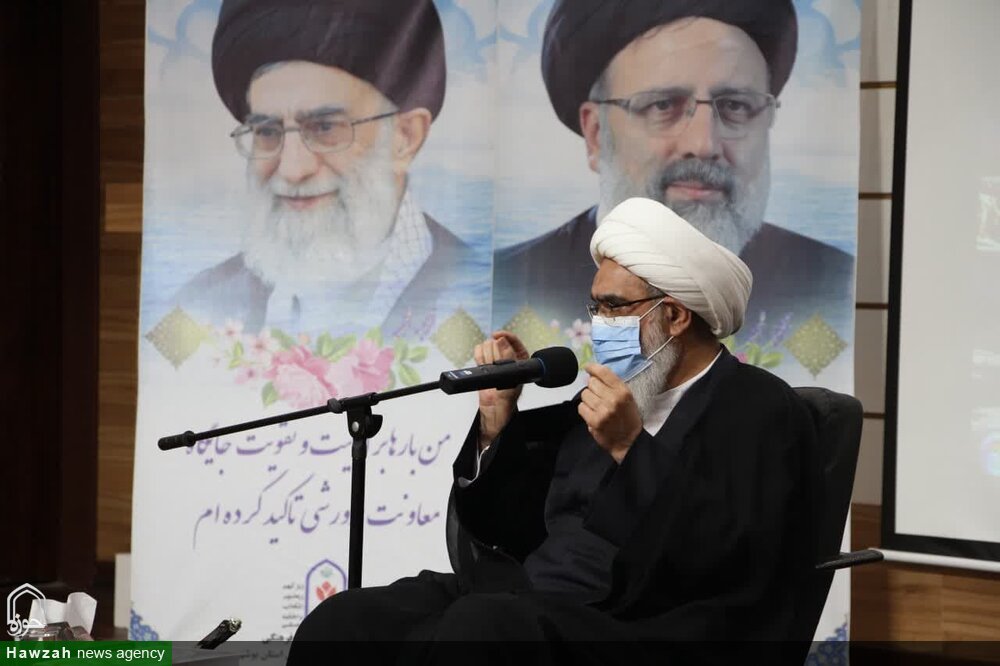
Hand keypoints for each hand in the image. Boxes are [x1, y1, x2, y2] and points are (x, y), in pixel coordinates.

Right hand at [474, 331, 529, 449]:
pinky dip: (478, 355)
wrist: (494, 412)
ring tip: (489, 367)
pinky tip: (481, 362)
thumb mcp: (512, 378)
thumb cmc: (508, 400)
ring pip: (487, 346)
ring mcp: (495, 362)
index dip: (506, 336)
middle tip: (495, 363)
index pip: (514, 341)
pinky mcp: (484, 367)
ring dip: (486, 354)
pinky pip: (479, 353)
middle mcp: (507, 360)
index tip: (498, 336)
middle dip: (495, 351)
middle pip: (498, 342)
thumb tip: (501, 341)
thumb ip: (507, 358)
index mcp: (520, 361)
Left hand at [578, 363, 642, 463]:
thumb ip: (612, 385)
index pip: (603, 372)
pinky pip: (581, 407)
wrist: (629, 441)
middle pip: (591, 382)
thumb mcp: (627, 397)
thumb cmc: (627, 418)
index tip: (588, 368)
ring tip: (596, 406)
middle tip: (598, 396)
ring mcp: (603, 410)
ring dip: (588, 399)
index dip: (592, 367)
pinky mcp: (595, 420)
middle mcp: (613, 399)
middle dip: (592, 388)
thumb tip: (592, 375)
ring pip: (585, 394)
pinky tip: (592, 414)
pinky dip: (585, 410)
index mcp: (623, 391)